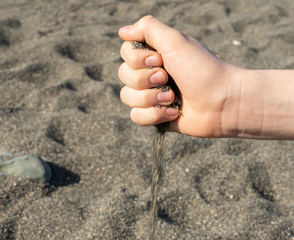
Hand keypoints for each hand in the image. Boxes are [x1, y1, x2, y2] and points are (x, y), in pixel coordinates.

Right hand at [118, 16, 235, 136]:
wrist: (222, 102)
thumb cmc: (202, 69)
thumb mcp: (175, 41)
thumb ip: (148, 28)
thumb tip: (123, 31)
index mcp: (154, 54)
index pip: (125, 53)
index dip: (137, 59)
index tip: (161, 59)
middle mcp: (150, 73)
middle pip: (123, 75)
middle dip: (145, 79)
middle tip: (167, 78)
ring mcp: (152, 95)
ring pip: (127, 97)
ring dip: (150, 98)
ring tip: (172, 98)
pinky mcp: (155, 115)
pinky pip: (136, 116)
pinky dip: (154, 115)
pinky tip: (173, 112)